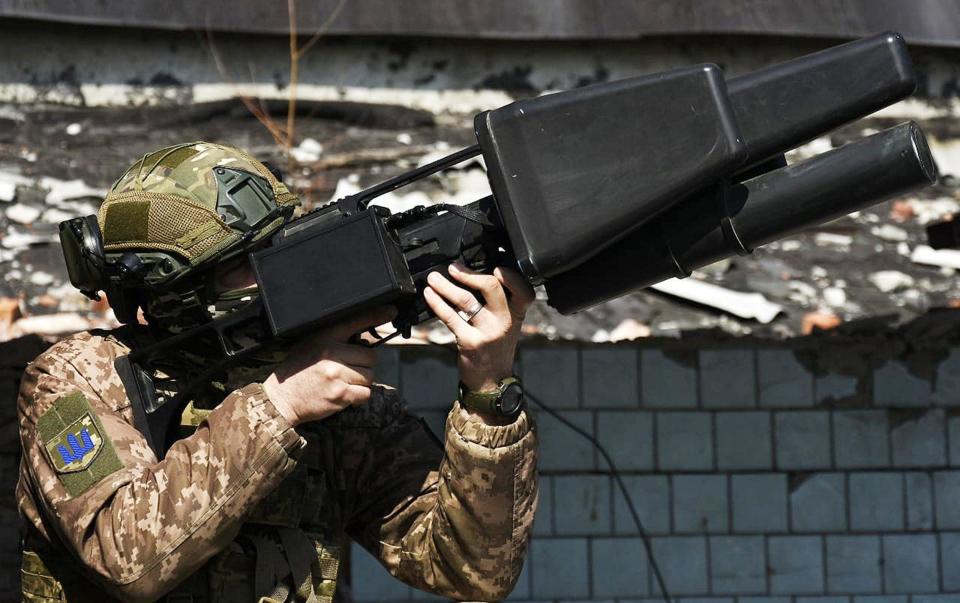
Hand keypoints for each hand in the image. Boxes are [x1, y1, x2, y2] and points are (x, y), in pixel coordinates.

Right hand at [263, 307, 394, 425]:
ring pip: (369, 376)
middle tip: (349, 370)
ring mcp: (337, 374)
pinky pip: (365, 394)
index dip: (376, 315)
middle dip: (364, 365)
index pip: (355, 321)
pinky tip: (344, 394)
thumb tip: (366, 339)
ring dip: (361, 382)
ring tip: (343, 382)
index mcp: (325, 337)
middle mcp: (331, 353)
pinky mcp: (340, 394)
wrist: (282, 398)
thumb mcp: (312, 345)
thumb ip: (336, 340)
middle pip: (371, 357)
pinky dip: (359, 397)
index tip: (390, 310)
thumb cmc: (299, 371)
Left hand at [424, 263, 534, 391]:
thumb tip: (474, 275)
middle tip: (453, 267)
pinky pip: (450, 317)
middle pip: (491, 287)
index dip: (510, 276)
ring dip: (446, 285)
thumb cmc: (496, 349)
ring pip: (466, 300)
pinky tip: (429, 295)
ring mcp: (488, 332)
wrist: (491, 381)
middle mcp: (506, 321)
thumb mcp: (507, 325)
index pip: (523, 289)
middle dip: (469, 274)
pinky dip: (437, 303)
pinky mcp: (470, 342)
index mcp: (517, 313)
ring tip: (433, 278)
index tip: (495, 266)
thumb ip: (499, 303)